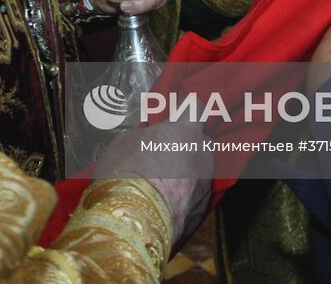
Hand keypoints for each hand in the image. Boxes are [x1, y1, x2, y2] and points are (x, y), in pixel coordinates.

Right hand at [94, 120, 211, 244]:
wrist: (135, 222)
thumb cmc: (127, 174)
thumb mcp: (124, 142)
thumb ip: (144, 135)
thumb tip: (148, 138)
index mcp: (186, 131)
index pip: (196, 107)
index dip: (184, 110)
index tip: (173, 115)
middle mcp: (203, 154)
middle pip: (201, 140)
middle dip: (186, 144)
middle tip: (163, 152)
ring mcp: (206, 184)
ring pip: (200, 170)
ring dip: (186, 171)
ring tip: (161, 182)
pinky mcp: (203, 210)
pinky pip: (195, 194)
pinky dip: (184, 195)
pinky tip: (163, 202)